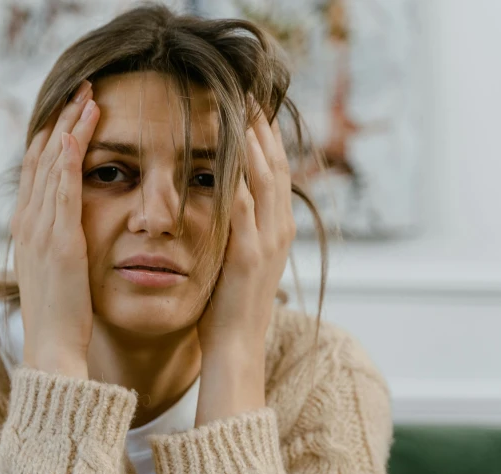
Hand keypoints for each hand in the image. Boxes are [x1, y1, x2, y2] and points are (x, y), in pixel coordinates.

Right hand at [11, 80, 99, 377]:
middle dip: (62, 120)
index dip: (53, 136)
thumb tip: (69, 230)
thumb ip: (58, 245)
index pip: (38, 170)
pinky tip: (79, 132)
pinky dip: (69, 158)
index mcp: (28, 228)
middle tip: (81, 88)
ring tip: (88, 96)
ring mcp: (40, 229)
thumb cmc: (60, 317)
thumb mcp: (55, 273)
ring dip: (70, 127)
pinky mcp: (58, 240)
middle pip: (42, 157)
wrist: (51, 349)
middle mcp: (28, 222)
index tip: (71, 111)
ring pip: (52, 165)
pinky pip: (62, 189)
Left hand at [195, 107, 295, 424]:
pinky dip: (238, 177)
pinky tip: (228, 152)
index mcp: (275, 231)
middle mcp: (278, 231)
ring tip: (243, 109)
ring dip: (254, 142)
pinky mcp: (249, 254)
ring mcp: (267, 242)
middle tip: (249, 95)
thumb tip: (221, 207)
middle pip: (275, 168)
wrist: (234, 350)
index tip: (252, 110)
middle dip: (263, 130)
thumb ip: (236, 233)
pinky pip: (244, 207)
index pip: (274, 175)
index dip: (266, 141)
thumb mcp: (236, 264)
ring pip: (266, 180)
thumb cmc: (228, 310)